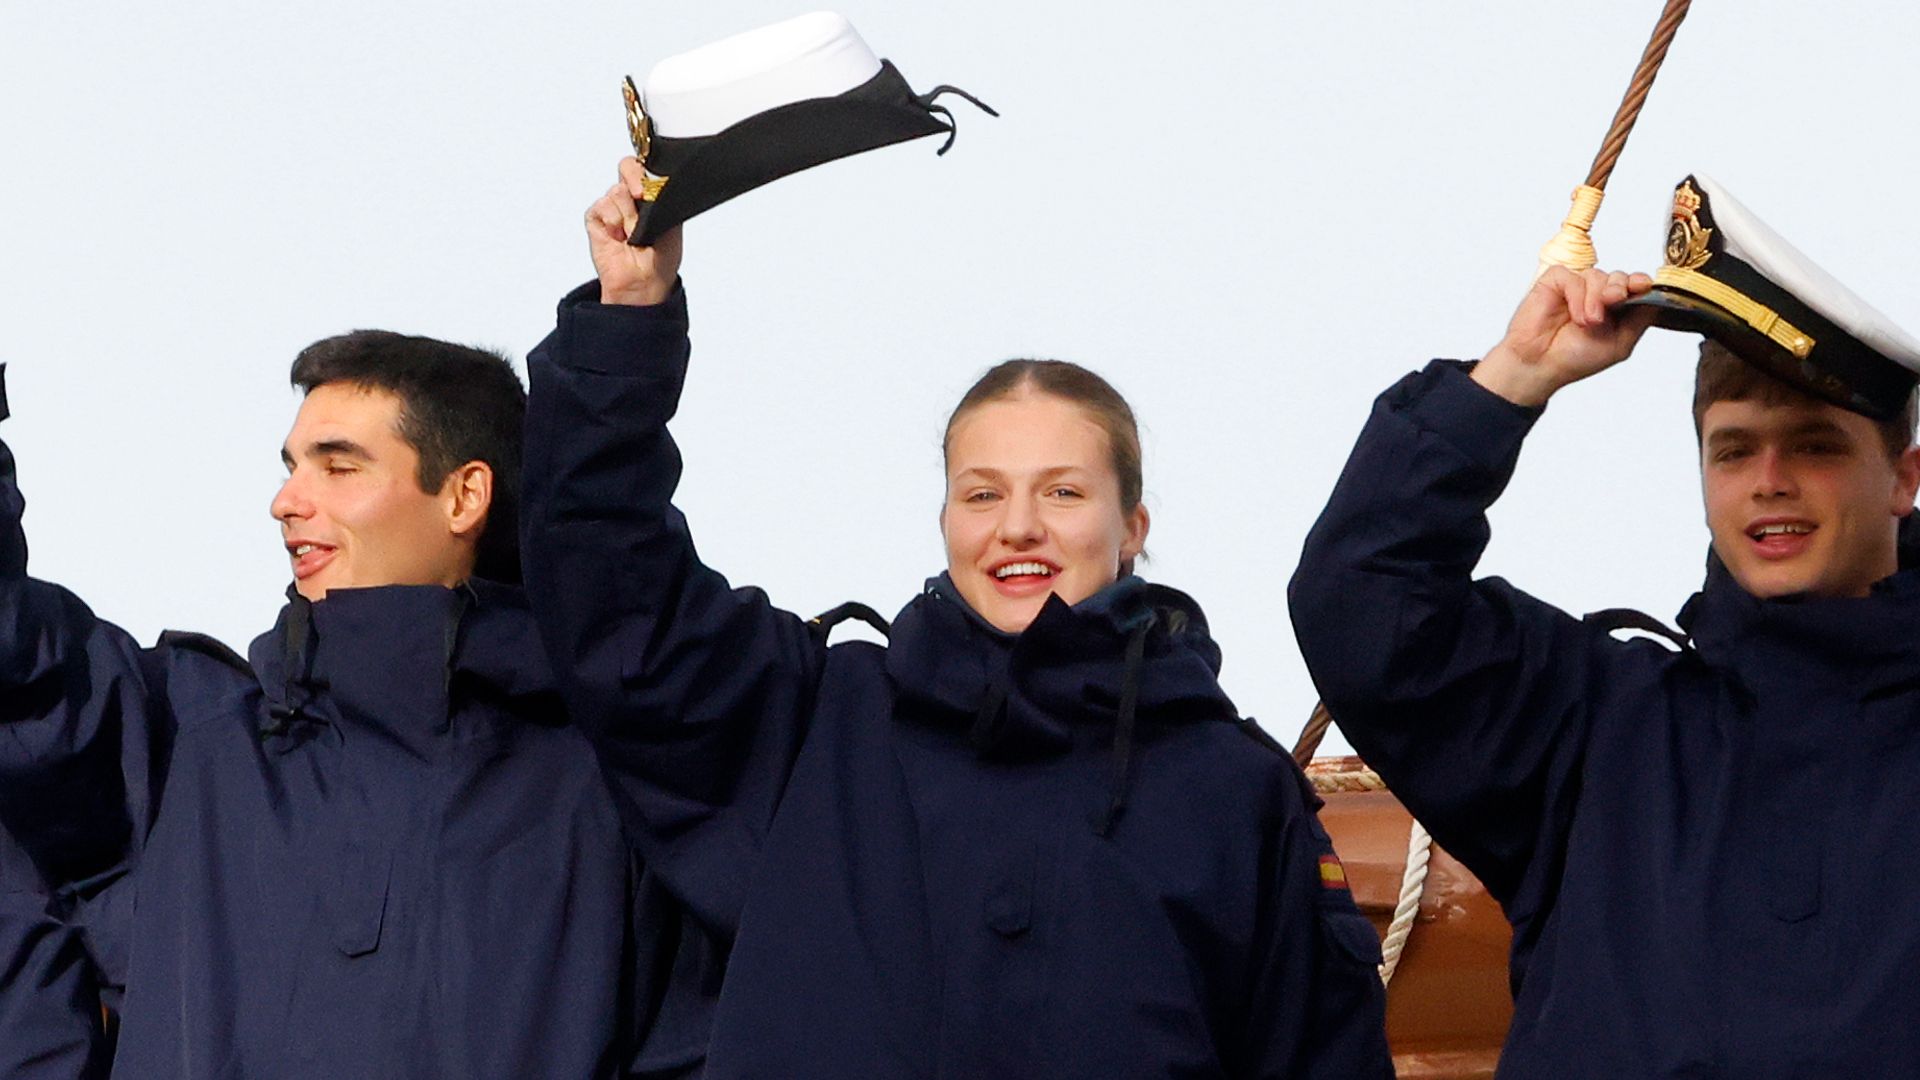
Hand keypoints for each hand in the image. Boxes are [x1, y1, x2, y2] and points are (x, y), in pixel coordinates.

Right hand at [585, 157, 682, 305]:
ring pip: (615, 191)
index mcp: (651, 194)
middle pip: (626, 167)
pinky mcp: (596, 218)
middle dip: (634, 180)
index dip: (645, 170)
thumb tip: (656, 181)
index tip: (650, 185)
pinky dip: (613, 222)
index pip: (644, 166)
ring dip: (628, 215)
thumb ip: (664, 198)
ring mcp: (613, 206)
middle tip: (641, 197)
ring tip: (634, 235)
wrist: (646, 281)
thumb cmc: (662, 256)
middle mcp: (631, 197)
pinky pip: (601, 207)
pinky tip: (619, 238)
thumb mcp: (673, 223)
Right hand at [1472, 267, 1655, 406]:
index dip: (1640, 283)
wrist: (1541, 365)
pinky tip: (1574, 315)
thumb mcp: (1620, 343)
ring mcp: (1575, 287)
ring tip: (1586, 322)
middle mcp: (1596, 295)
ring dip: (1595, 299)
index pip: (1633, 286)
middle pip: (1619, 276)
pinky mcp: (1555, 282)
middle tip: (1612, 303)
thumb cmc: (1574, 359)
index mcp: (1615, 308)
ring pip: (1597, 275)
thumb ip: (1640, 319)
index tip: (1643, 285)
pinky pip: (1573, 277)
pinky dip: (1577, 295)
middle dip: (1619, 288)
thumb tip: (1657, 298)